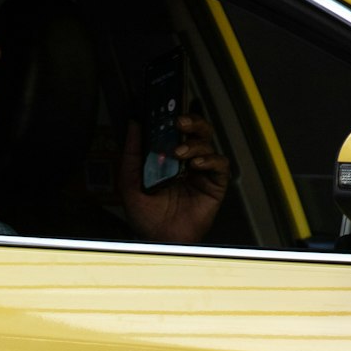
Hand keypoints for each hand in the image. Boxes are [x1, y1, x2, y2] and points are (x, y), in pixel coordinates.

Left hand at [118, 115, 230, 244]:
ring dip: (194, 144)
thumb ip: (131, 154)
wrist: (159, 240)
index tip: (166, 109)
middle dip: (191, 122)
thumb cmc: (147, 218)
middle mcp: (187, 162)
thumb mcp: (130, 183)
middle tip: (179, 122)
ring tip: (180, 153)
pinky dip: (210, 160)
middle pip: (196, 131)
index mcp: (168, 159)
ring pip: (207, 144)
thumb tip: (133, 125)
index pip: (175, 131)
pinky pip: (220, 165)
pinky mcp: (215, 184)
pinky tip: (197, 165)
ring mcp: (202, 172)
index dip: (173, 118)